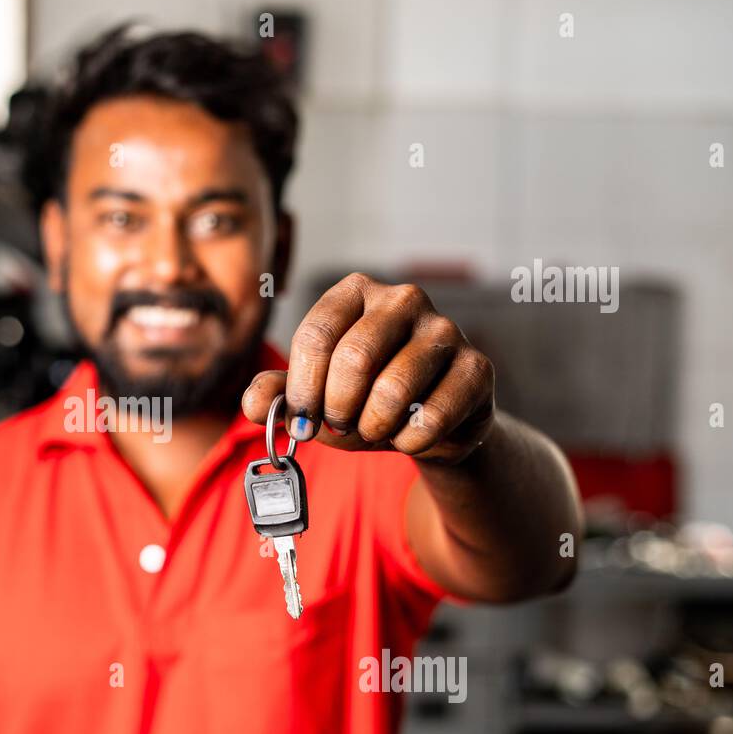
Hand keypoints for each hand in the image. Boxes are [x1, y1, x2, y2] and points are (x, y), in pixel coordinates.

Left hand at [243, 273, 495, 464]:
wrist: (428, 426)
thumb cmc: (363, 400)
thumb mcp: (314, 397)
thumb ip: (278, 396)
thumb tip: (254, 402)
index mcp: (355, 292)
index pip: (316, 334)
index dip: (303, 388)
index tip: (302, 420)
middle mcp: (403, 299)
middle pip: (354, 358)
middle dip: (337, 408)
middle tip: (339, 425)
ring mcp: (445, 330)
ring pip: (393, 390)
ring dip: (372, 427)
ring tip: (374, 429)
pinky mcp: (478, 368)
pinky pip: (431, 417)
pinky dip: (408, 442)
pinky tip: (408, 436)